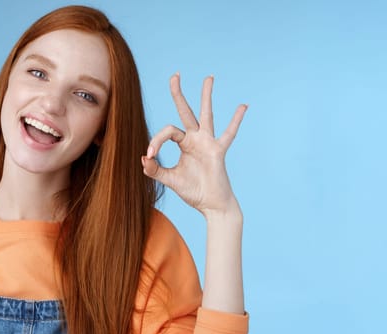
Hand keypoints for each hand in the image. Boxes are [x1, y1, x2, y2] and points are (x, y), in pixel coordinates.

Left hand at [141, 73, 246, 217]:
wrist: (211, 205)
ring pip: (206, 115)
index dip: (156, 140)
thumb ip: (155, 170)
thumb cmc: (193, 191)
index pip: (168, 131)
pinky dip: (236, 120)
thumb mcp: (170, 179)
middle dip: (178, 93)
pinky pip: (229, 133)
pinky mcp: (218, 151)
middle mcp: (196, 139)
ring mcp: (208, 143)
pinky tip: (243, 106)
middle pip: (185, 111)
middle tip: (175, 75)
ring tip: (208, 77)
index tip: (150, 154)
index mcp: (184, 144)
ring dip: (206, 96)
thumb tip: (143, 158)